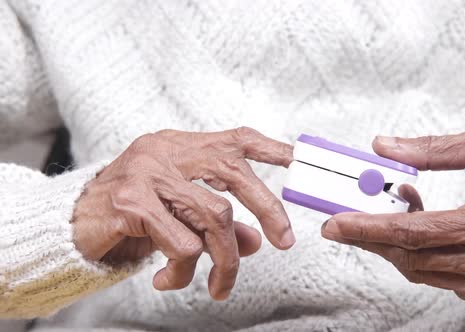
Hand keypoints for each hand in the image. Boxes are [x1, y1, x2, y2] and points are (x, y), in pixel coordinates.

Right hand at [73, 127, 294, 299]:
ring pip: (212, 216)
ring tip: (219, 286)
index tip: (296, 159)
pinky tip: (167, 280)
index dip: (267, 147)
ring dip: (224, 260)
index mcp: (179, 148)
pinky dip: (183, 270)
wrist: (69, 227)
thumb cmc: (129, 218)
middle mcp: (164, 152)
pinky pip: (180, 242)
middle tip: (283, 242)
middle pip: (232, 172)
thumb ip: (218, 223)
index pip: (232, 138)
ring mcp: (146, 173)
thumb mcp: (177, 216)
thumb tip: (257, 241)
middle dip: (268, 208)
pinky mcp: (129, 203)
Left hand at [321, 126, 464, 307]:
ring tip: (388, 215)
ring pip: (420, 271)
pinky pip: (438, 280)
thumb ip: (434, 148)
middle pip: (411, 256)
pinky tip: (419, 234)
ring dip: (393, 244)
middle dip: (369, 239)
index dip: (371, 227)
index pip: (417, 231)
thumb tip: (383, 147)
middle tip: (339, 226)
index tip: (336, 223)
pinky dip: (419, 257)